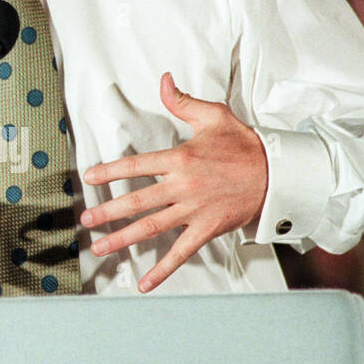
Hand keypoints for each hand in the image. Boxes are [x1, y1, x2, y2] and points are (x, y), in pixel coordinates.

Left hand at [81, 72, 267, 292]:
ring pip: (151, 227)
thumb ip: (182, 102)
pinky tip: (144, 283)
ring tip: (99, 247)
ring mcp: (194, 211)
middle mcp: (183, 187)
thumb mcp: (213, 116)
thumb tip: (163, 80)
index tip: (89, 177)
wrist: (277, 174)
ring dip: (123, 239)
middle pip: (137, 201)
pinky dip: (162, 270)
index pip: (136, 165)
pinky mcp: (207, 229)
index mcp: (181, 159)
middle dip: (108, 211)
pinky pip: (180, 253)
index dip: (110, 171)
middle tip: (86, 220)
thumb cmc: (244, 145)